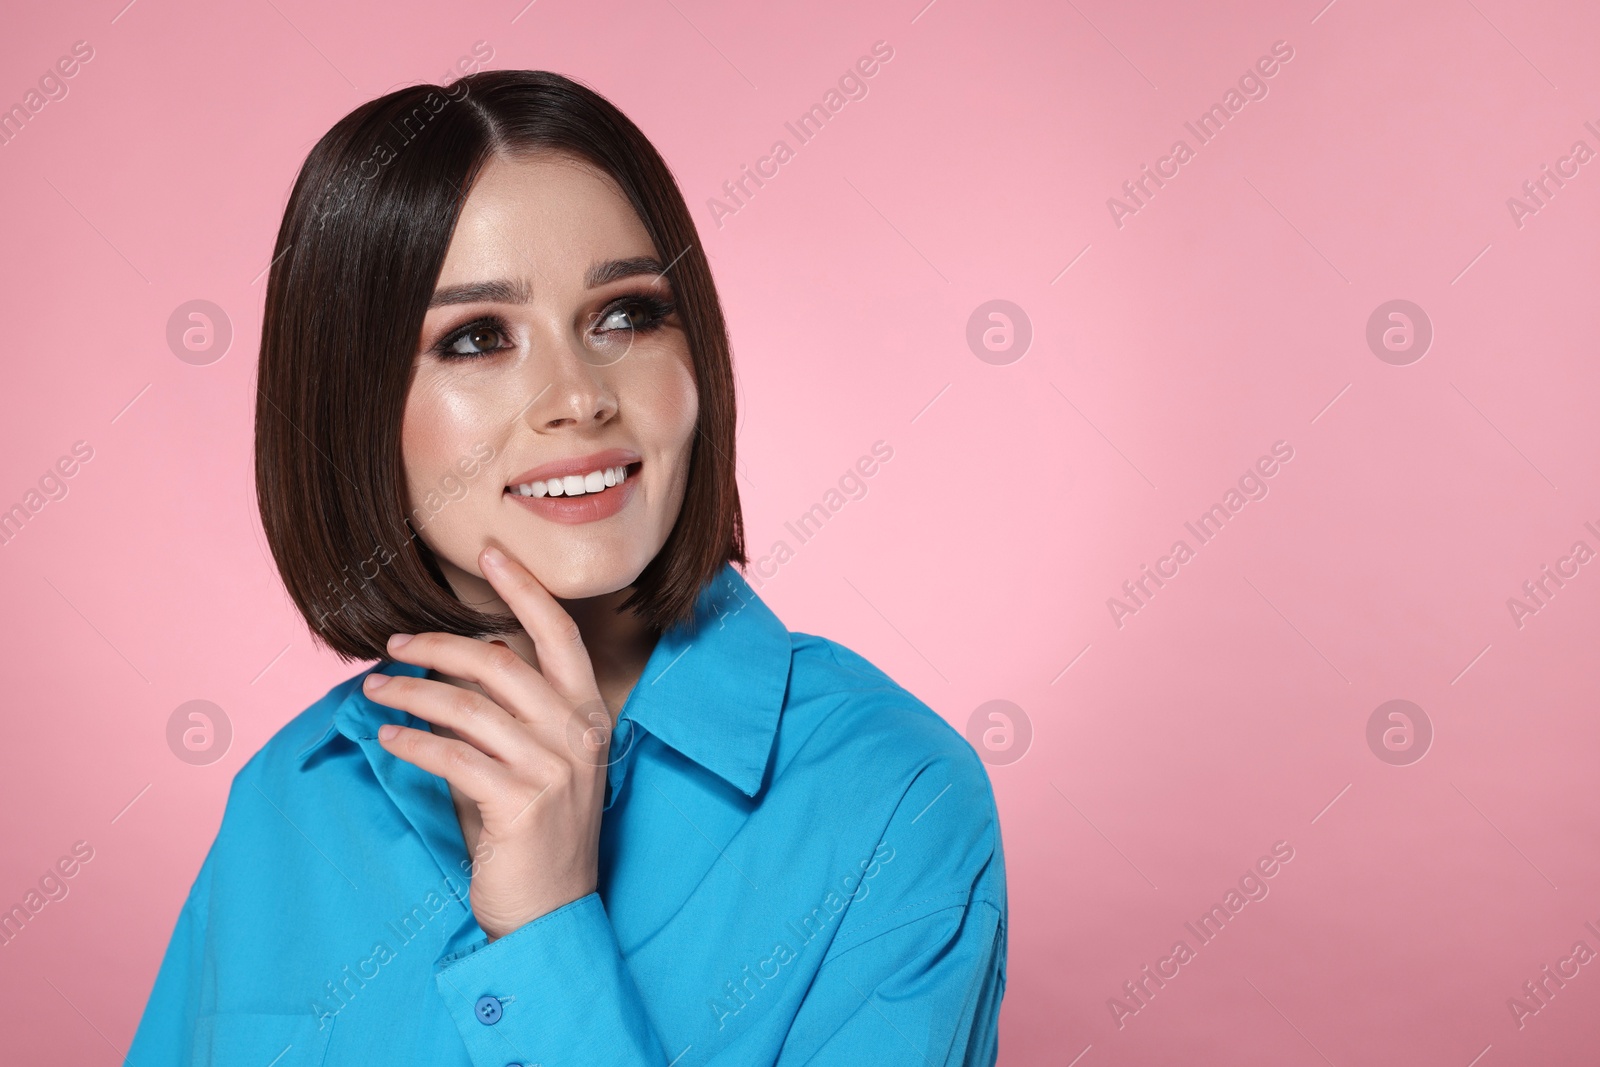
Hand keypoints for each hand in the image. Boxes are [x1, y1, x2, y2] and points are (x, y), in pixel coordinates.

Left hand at [363, 544, 611, 939]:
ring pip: (466, 706)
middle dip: (436, 645)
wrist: (551, 912)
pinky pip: (450, 756)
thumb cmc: (536, 834)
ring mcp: (552, 768)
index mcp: (590, 715)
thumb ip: (514, 711)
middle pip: (499, 661)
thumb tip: (472, 655)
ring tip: (375, 691)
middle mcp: (577, 734)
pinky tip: (388, 737)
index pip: (560, 634)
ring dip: (410, 694)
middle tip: (394, 645)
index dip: (523, 589)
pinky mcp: (519, 803)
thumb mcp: (539, 761)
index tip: (490, 552)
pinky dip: (410, 742)